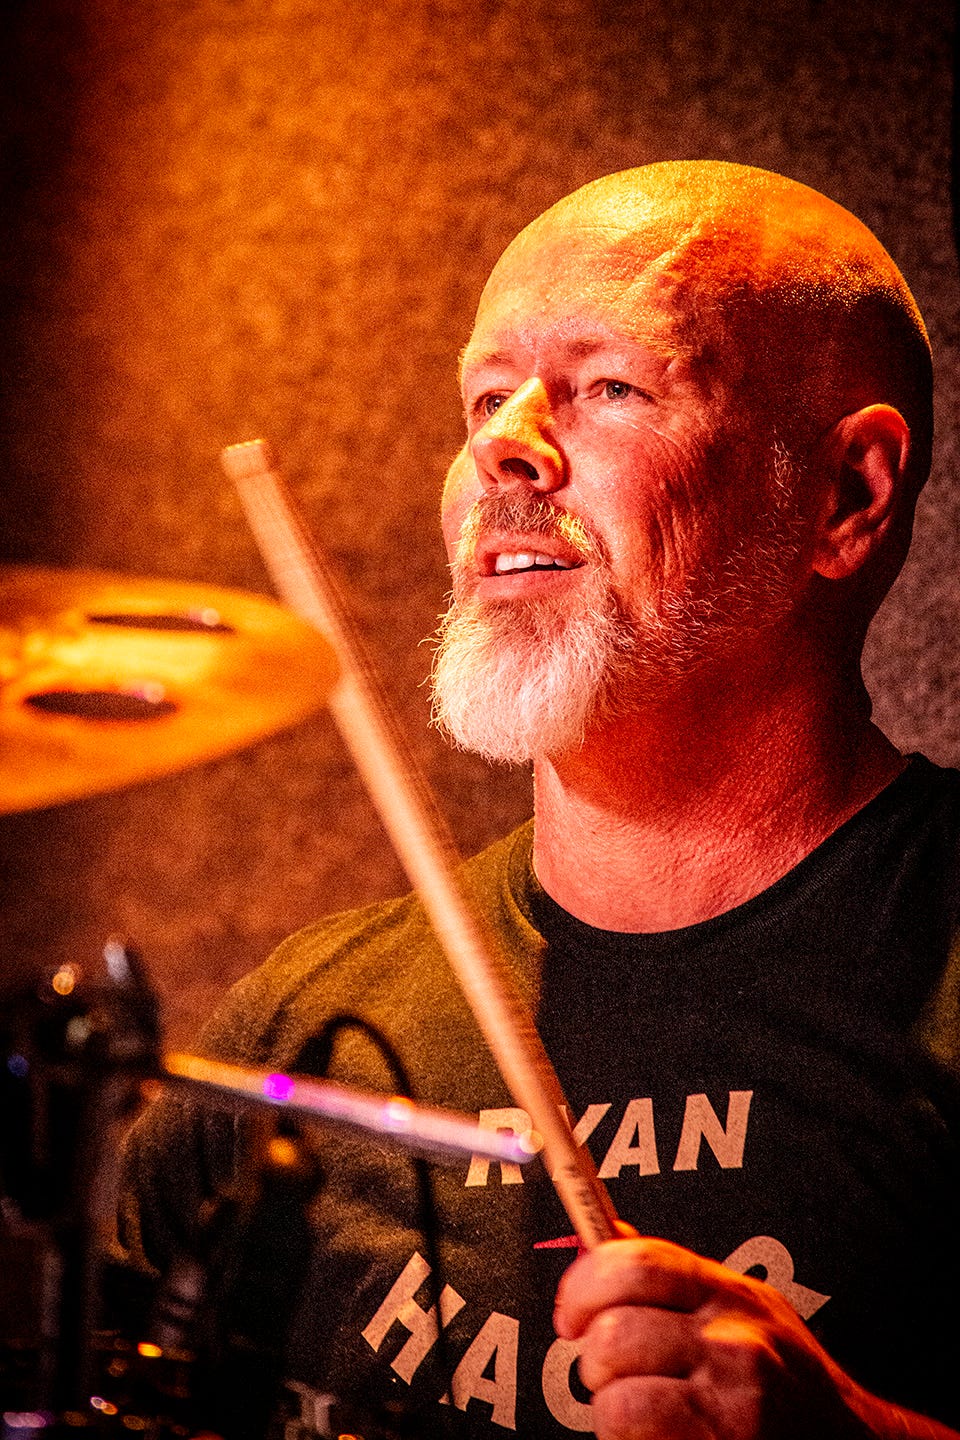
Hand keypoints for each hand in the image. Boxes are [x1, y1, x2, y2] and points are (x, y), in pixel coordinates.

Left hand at [553, 1235, 874, 1439]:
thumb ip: (676, 1279)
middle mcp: (734, 1342)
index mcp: (730, 1294)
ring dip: (610, 1412)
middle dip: (594, 1359)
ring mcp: (732, 1404)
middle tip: (608, 1374)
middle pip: (615, 1333)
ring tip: (637, 1413)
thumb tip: (605, 1236)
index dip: (584, 1286)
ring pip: (616, 1397)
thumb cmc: (787, 1385)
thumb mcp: (744, 1311)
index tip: (571, 1314)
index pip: (636, 1262)